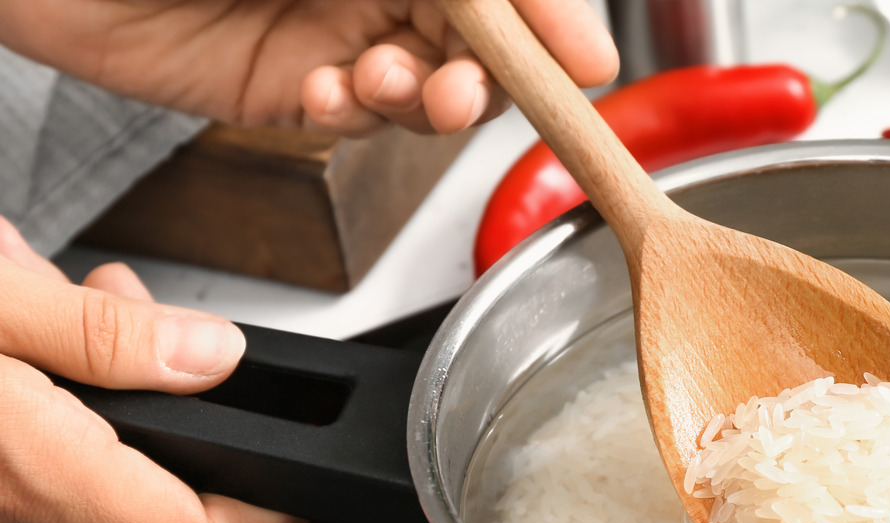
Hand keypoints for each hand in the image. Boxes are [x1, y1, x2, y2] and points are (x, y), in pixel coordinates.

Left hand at [0, 0, 617, 135]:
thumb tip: (551, 17)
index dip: (550, 24)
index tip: (585, 64)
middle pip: (482, 44)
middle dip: (483, 75)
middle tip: (456, 90)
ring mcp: (335, 31)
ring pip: (425, 91)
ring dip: (418, 101)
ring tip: (379, 84)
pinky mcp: (286, 88)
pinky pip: (352, 120)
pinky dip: (353, 117)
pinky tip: (324, 94)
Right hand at [0, 217, 305, 522]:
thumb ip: (102, 331)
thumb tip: (212, 354)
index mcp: (30, 470)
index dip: (272, 520)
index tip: (304, 480)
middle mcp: (13, 516)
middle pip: (163, 505)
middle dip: (189, 412)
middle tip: (166, 329)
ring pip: (106, 476)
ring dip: (123, 394)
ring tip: (86, 300)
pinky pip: (53, 468)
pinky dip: (68, 402)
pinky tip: (41, 336)